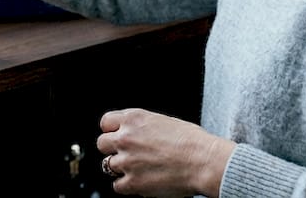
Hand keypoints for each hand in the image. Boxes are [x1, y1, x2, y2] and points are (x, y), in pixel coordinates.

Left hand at [94, 108, 234, 197]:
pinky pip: (117, 186)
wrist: (204, 161)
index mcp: (134, 118)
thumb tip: (135, 132)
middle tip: (126, 155)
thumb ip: (142, 126)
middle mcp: (126, 138)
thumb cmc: (192, 141)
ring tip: (137, 169)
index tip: (117, 136)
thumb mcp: (163, 121)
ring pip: (107, 165)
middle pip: (102, 144)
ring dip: (120, 168)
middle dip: (112, 149)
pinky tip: (140, 182)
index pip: (105, 123)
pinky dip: (126, 186)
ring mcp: (127, 161)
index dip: (112, 131)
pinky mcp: (133, 183)